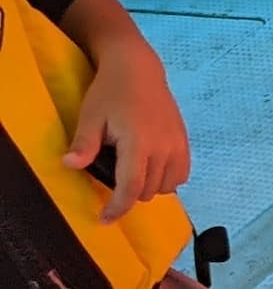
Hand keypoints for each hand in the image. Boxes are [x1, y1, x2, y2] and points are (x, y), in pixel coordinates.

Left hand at [65, 40, 188, 220]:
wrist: (138, 69)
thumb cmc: (110, 91)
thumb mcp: (90, 115)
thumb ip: (84, 143)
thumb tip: (71, 166)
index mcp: (138, 143)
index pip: (131, 187)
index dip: (118, 207)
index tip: (105, 219)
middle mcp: (163, 148)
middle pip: (149, 190)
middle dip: (130, 194)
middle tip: (113, 181)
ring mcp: (178, 147)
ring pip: (167, 187)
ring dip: (149, 188)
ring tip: (133, 175)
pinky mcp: (185, 144)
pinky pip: (180, 176)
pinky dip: (166, 180)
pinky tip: (152, 170)